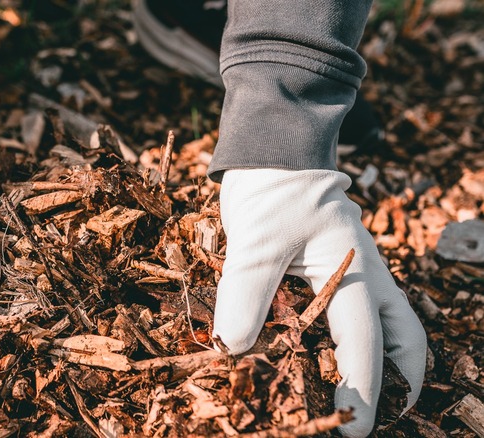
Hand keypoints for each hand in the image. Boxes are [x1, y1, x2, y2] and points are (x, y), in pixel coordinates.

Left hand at [213, 169, 425, 436]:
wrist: (272, 153)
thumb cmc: (269, 192)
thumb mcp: (255, 243)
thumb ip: (246, 295)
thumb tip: (234, 349)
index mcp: (353, 269)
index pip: (364, 340)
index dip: (360, 386)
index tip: (353, 427)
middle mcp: (365, 274)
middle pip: (403, 336)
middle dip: (397, 381)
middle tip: (380, 418)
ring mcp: (356, 270)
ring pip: (392, 323)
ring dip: (390, 361)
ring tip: (375, 396)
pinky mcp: (337, 269)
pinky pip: (361, 310)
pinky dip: (361, 339)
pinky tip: (335, 356)